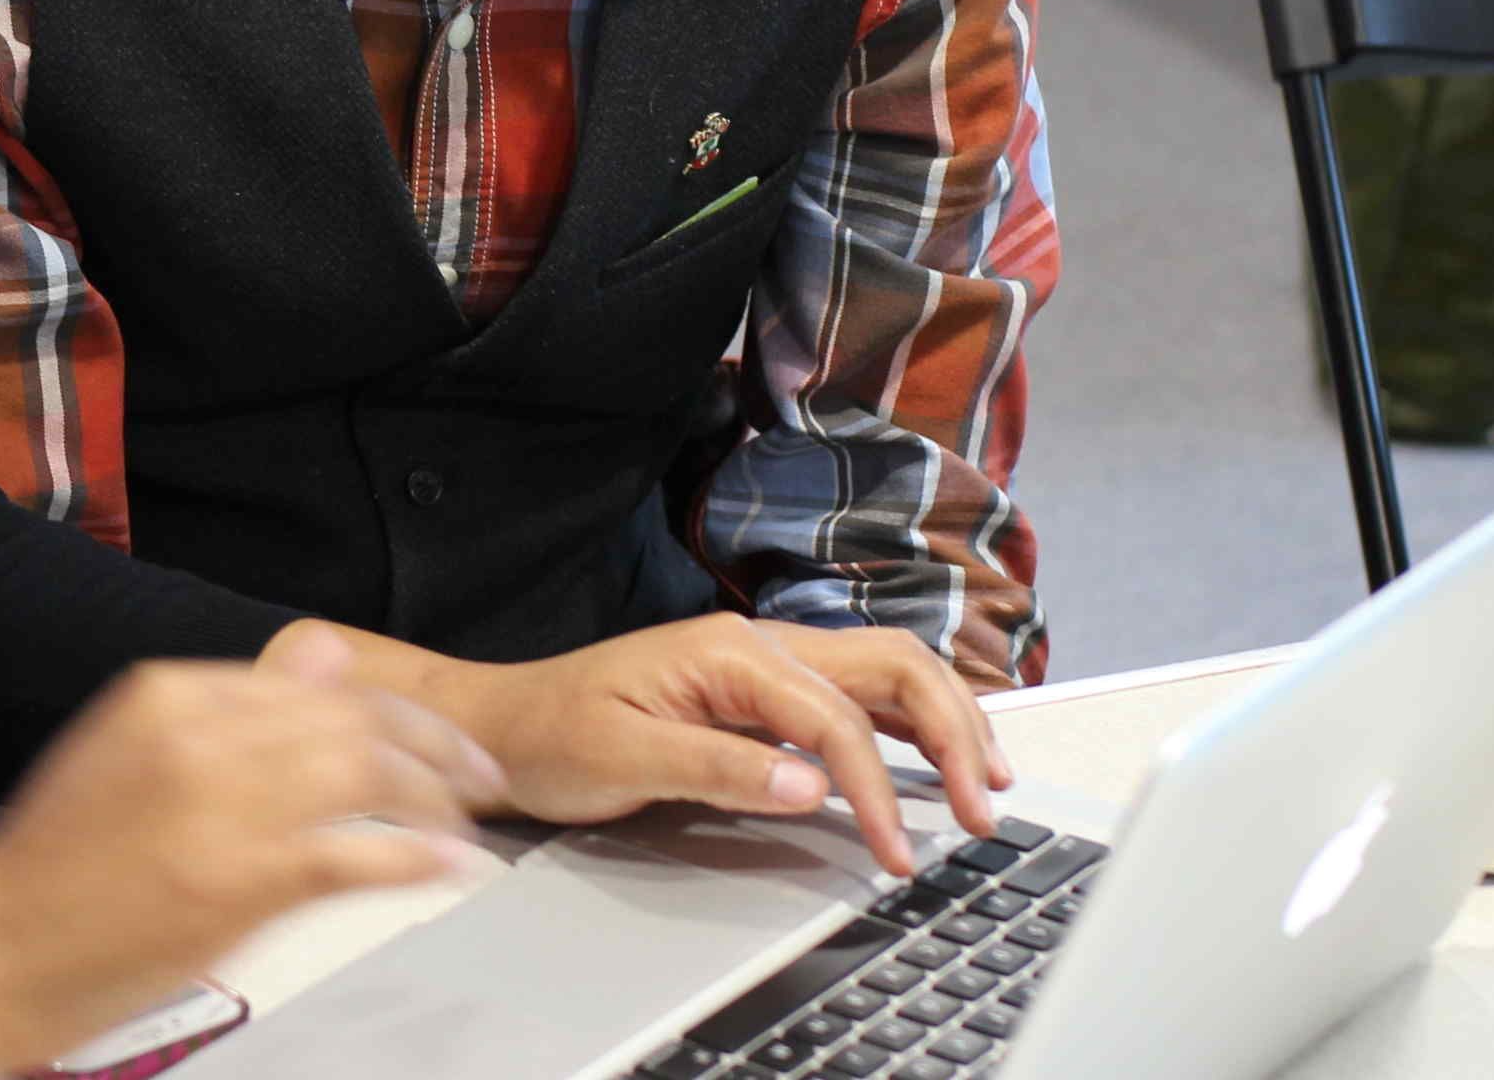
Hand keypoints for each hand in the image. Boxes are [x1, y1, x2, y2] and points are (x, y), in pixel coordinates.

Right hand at [0, 642, 507, 1063]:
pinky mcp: (235, 882)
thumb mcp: (127, 754)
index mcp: (165, 693)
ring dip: (437, 796)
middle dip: (436, 747)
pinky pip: (357, 856)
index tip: (433, 741)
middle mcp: (196, 733)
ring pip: (368, 775)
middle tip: (481, 777)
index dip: (393, 711)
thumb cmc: (50, 874)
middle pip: (355, 719)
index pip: (317, 682)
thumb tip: (327, 655)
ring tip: (471, 819)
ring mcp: (217, 807)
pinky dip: (417, 858)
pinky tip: (446, 865)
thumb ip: (228, 708)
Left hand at [412, 613, 1010, 876]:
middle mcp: (760, 644)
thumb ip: (718, 768)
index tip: (896, 850)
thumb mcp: (622, 760)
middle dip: (955, 732)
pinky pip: (860, 693)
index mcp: (730, 652)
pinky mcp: (764, 690)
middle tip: (985, 806)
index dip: (877, 787)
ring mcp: (767, 663)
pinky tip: (938, 755)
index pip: (835, 717)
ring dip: (949, 719)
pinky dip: (914, 721)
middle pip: (892, 668)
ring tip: (989, 780)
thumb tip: (809, 785)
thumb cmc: (551, 734)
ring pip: (889, 672)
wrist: (505, 722)